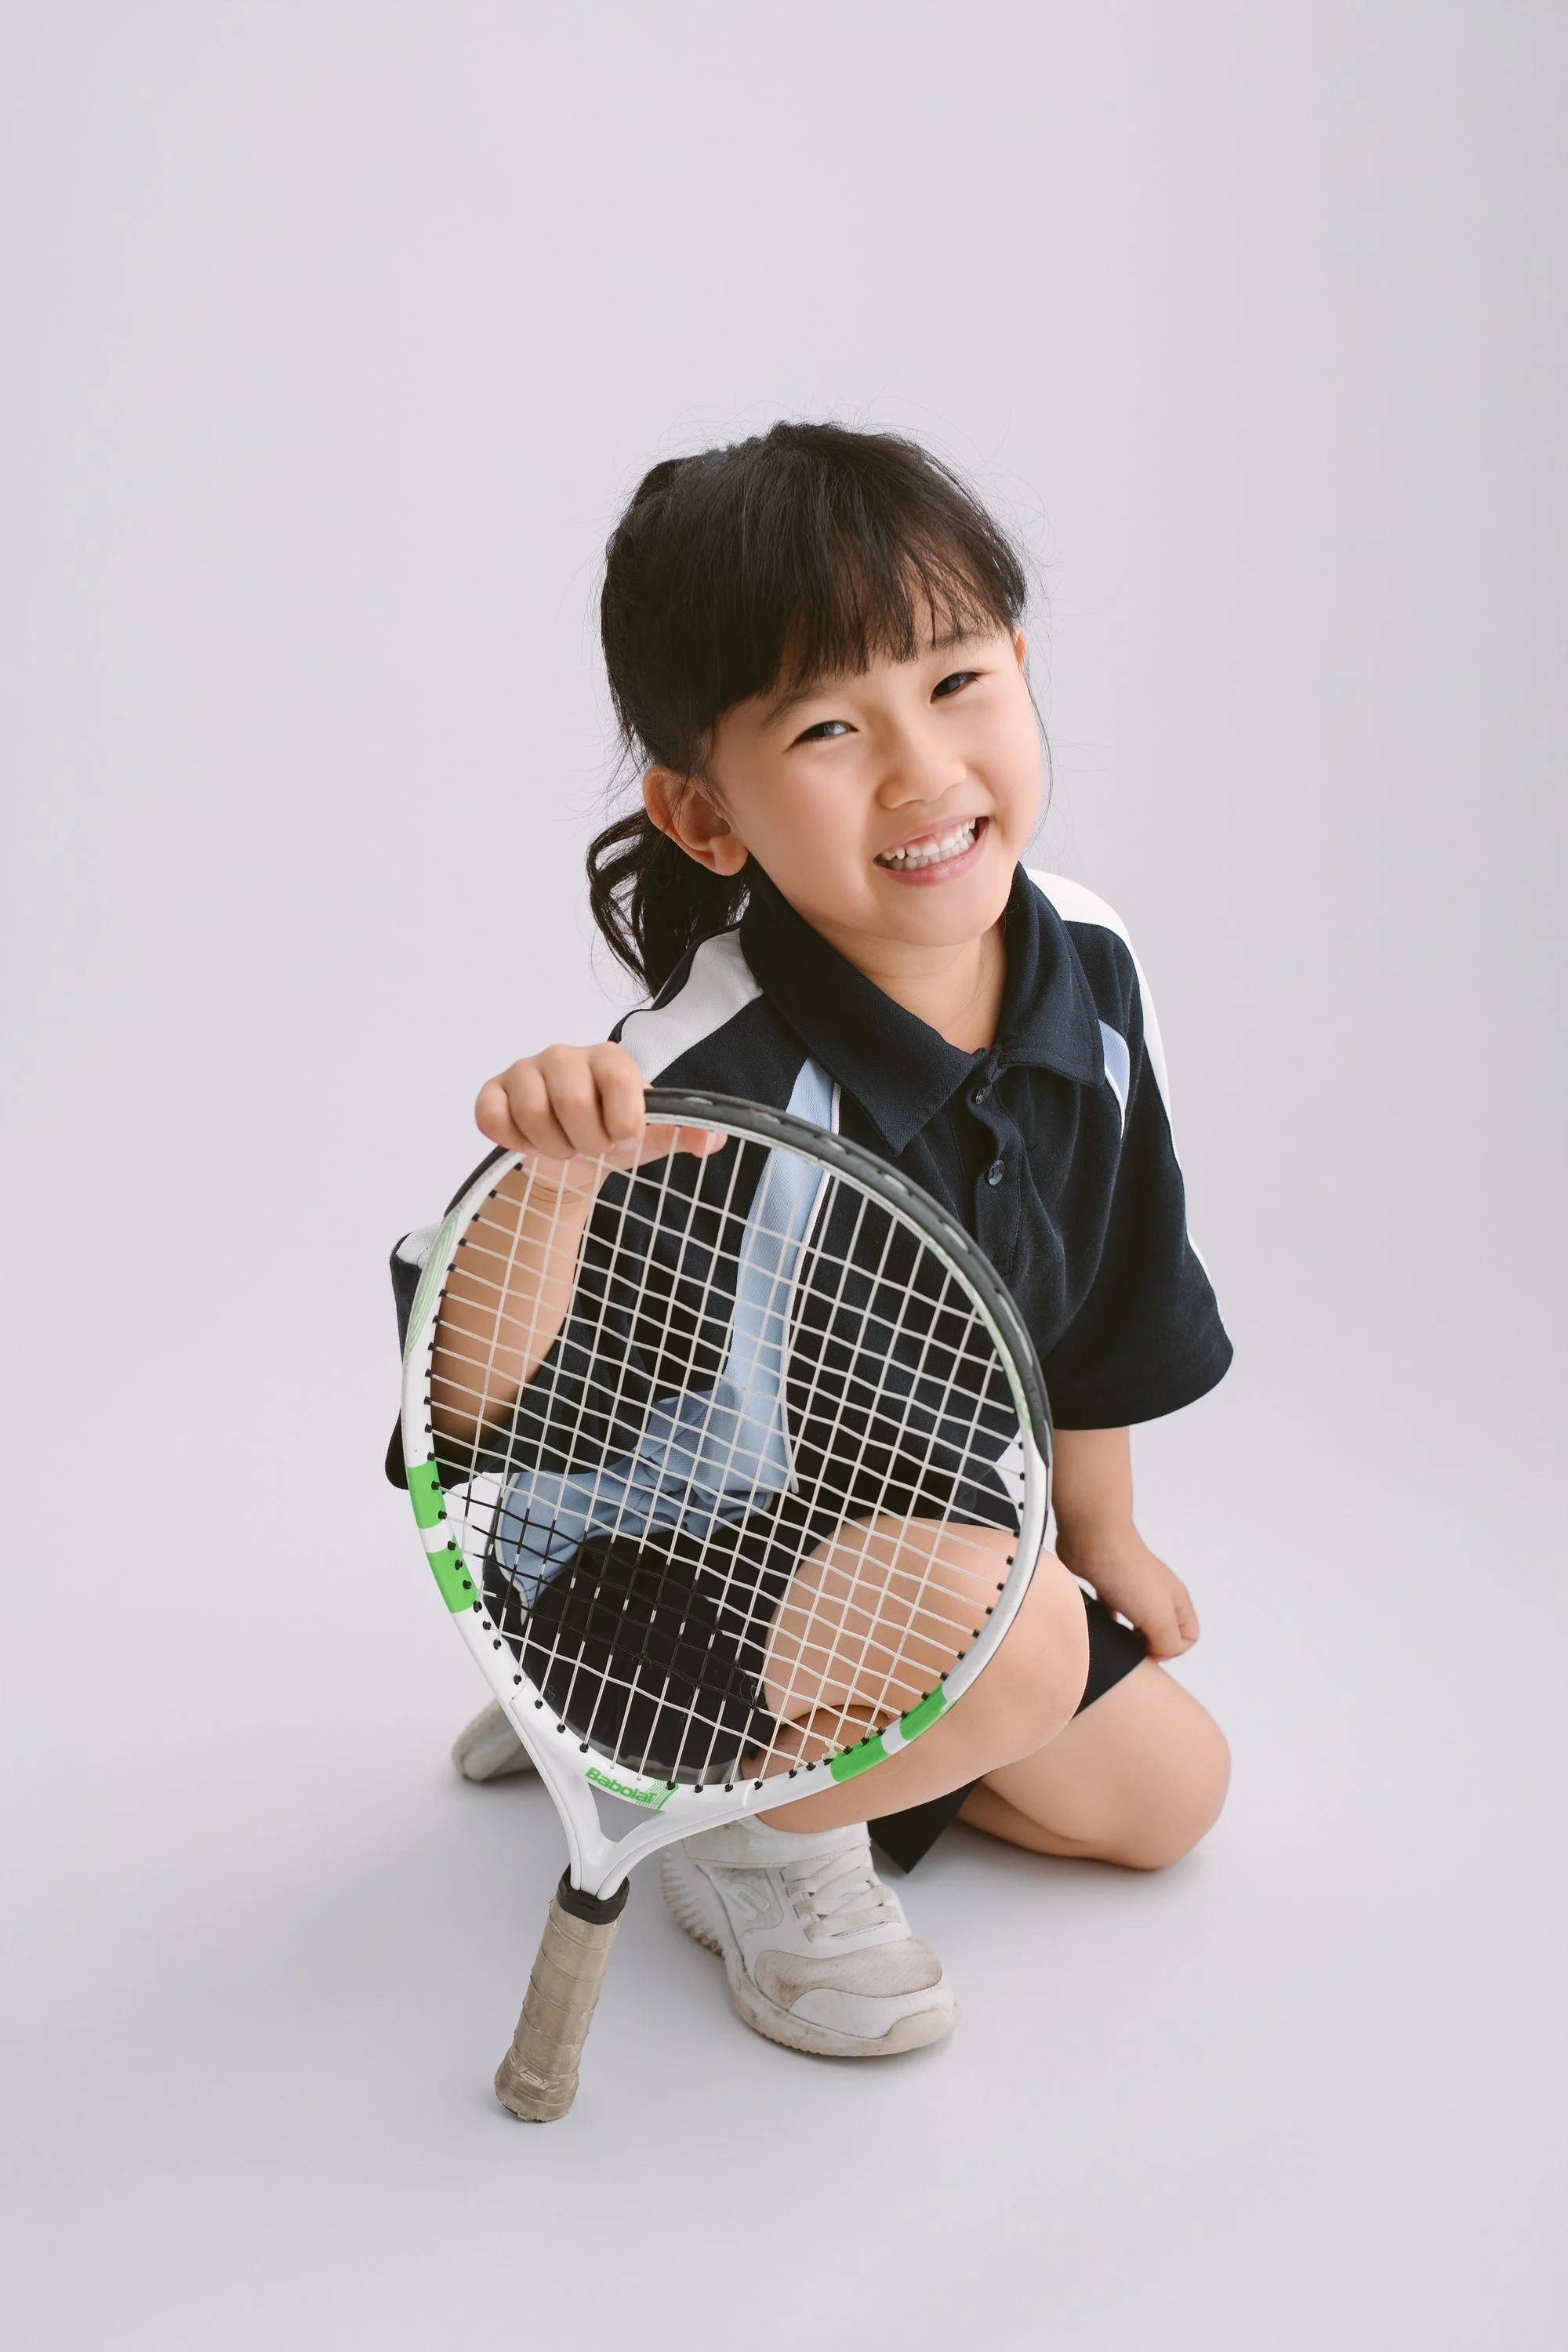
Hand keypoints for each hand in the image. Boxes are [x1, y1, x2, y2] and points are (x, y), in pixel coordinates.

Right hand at [475, 1042, 722, 1196]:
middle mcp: (564, 1056)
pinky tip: (528, 1143)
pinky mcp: (493, 1091)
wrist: (574, 1158)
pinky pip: (491, 1115)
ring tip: (564, 1146)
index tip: (625, 1138)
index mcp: (609, 1059)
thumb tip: (711, 1137)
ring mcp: (525, 1071)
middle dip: (587, 1140)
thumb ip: (686, 1133)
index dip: (623, 1117)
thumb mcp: (653, 1138)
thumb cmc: (615, 1136)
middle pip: (573, 1099)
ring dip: (553, 1146)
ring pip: (533, 1112)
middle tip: (592, 1147)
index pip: (618, 1077)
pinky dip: (512, 1140)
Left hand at [1059, 1532, 1198, 1660]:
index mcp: (1177, 1601)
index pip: (1188, 1637)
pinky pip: (1111, 1611)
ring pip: (1136, 1622)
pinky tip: (1097, 1619)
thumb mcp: (1160, 1618)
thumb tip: (1157, 1653)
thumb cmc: (1130, 1576)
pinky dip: (1106, 1619)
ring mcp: (1133, 1590)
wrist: (1094, 1541)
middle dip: (1148, 1644)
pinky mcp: (1108, 1586)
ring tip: (1114, 1632)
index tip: (1149, 1648)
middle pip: (1162, 1631)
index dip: (1171, 1650)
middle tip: (1131, 1643)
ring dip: (1126, 1633)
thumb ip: (1168, 1644)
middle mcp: (1158, 1595)